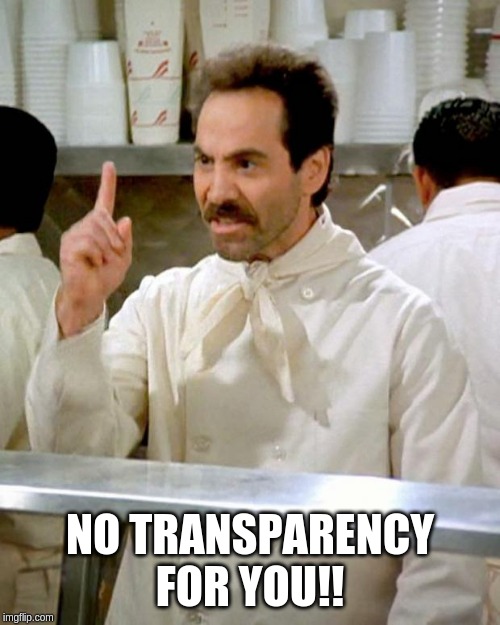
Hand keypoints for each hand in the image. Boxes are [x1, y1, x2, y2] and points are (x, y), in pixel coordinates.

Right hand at [57, 162, 132, 336]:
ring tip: (100, 262)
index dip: (107, 182)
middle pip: (103, 218)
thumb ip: (125, 240)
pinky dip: (97, 256)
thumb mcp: (124, 258)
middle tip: (112, 256)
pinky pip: (89, 244)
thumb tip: (125, 219)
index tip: (109, 165)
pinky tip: (91, 264)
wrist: (92, 295)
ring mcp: (75, 234)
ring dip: (106, 250)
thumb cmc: (105, 277)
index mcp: (100, 227)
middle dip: (114, 239)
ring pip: (97, 231)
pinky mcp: (69, 245)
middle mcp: (85, 226)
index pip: (104, 200)